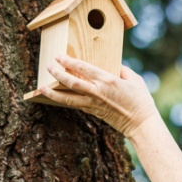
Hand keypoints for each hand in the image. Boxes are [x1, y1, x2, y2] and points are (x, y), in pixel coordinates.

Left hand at [40, 55, 157, 137]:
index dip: (69, 61)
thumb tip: (114, 65)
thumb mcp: (135, 80)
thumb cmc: (141, 101)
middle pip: (71, 82)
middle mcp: (97, 92)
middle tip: (48, 66)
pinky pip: (75, 105)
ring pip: (68, 98)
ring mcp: (93, 104)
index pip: (83, 69)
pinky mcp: (93, 113)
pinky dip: (63, 100)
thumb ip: (122, 70)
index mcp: (108, 81)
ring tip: (40, 88)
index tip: (59, 56)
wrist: (140, 124)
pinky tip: (56, 97)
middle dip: (57, 74)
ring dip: (52, 93)